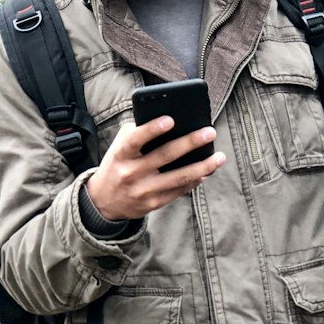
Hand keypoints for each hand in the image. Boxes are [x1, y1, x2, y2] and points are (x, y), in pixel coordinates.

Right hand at [84, 117, 225, 220]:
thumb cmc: (118, 164)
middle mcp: (131, 173)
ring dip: (203, 166)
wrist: (103, 201)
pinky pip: (179, 191)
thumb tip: (170, 122)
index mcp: (121, 154)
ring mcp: (143, 190)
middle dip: (190, 143)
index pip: (135, 139)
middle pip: (165, 156)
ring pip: (178, 177)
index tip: (171, 119)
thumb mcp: (119, 147)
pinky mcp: (153, 203)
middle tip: (210, 132)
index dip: (152, 129)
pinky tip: (207, 172)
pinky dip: (194, 181)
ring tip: (220, 157)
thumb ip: (137, 133)